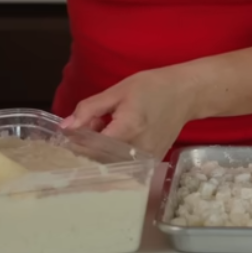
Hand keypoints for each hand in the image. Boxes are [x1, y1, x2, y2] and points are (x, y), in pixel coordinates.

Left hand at [60, 69, 201, 157]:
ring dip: (102, 151)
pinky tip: (119, 138)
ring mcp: (147, 159)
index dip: (77, 142)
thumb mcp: (117, 91)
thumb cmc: (151, 87)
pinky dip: (116, 154)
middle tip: (92, 126)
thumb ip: (89, 109)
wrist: (185, 94)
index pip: (91, 147)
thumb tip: (66, 127)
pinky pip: (126, 165)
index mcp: (127, 129)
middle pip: (100, 159)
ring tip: (108, 130)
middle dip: (89, 145)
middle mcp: (138, 149)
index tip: (70, 133)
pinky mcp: (152, 162)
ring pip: (112, 164)